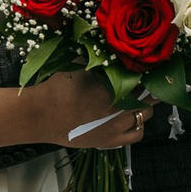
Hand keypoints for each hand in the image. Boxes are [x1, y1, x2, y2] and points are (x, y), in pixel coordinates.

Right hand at [30, 70, 151, 149]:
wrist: (41, 115)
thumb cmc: (57, 89)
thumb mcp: (78, 66)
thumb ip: (98, 60)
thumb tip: (110, 50)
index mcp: (114, 85)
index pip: (143, 77)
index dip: (147, 71)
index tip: (146, 68)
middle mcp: (121, 107)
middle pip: (149, 96)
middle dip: (148, 89)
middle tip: (144, 83)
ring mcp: (118, 126)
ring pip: (146, 114)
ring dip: (144, 106)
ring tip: (136, 100)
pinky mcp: (111, 141)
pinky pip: (137, 134)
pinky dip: (138, 125)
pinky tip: (131, 119)